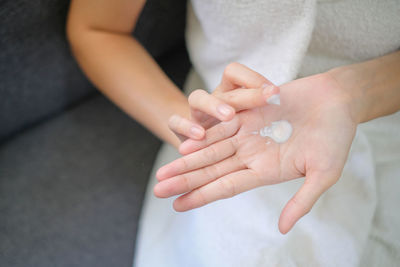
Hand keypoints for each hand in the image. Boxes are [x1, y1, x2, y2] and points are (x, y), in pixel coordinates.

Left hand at [155, 73, 357, 233]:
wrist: (337, 101)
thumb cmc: (336, 138)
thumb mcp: (323, 173)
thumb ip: (302, 201)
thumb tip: (283, 229)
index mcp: (266, 171)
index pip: (226, 187)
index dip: (201, 196)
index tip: (177, 206)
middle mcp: (251, 154)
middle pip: (210, 170)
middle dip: (184, 180)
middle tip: (157, 190)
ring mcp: (247, 133)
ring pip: (209, 149)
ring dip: (186, 160)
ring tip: (162, 171)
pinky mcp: (247, 112)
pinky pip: (220, 124)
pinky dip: (202, 134)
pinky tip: (183, 143)